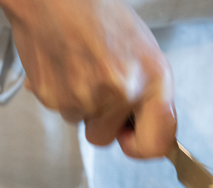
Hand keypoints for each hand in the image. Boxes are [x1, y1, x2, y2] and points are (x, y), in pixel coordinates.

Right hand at [0, 0, 175, 155]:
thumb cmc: (100, 15)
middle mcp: (123, 92)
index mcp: (153, 80)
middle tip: (99, 86)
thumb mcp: (144, 53)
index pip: (157, 144)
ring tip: (81, 66)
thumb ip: (151, 96)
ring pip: (83, 124)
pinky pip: (62, 112)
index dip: (143, 146)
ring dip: (82, 104)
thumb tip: (148, 132)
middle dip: (104, 121)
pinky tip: (65, 65)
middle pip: (109, 138)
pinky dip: (61, 94)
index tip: (134, 137)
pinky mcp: (55, 98)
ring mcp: (87, 98)